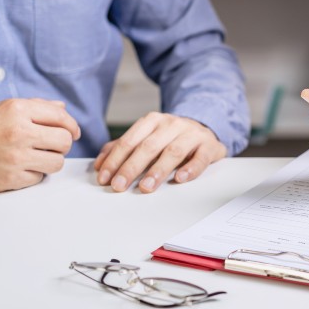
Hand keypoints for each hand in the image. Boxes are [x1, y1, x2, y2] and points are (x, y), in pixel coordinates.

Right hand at [0, 99, 80, 193]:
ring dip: (50, 161)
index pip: (61, 117)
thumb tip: (61, 108)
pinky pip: (39, 178)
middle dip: (62, 144)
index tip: (73, 132)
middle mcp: (19, 132)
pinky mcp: (11, 179)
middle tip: (51, 146)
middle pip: (64, 141)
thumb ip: (33, 107)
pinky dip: (34, 174)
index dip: (72, 126)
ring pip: (57, 162)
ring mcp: (16, 157)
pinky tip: (20, 168)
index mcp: (16, 110)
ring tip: (35, 157)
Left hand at [94, 113, 225, 192]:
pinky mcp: (209, 146)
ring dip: (158, 170)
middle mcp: (172, 124)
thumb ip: (123, 148)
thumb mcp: (147, 138)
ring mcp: (192, 134)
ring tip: (146, 187)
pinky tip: (180, 179)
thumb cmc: (171, 138)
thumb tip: (99, 165)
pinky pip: (200, 158)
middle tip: (119, 186)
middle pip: (149, 146)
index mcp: (153, 121)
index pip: (130, 141)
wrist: (205, 130)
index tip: (105, 178)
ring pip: (173, 151)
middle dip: (131, 167)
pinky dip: (191, 168)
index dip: (115, 160)